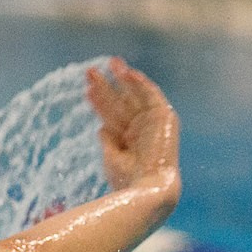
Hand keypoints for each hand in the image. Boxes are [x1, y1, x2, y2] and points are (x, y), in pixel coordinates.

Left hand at [86, 57, 179, 190]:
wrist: (148, 189)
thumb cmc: (127, 180)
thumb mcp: (112, 157)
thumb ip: (109, 140)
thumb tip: (101, 127)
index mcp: (128, 140)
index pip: (111, 115)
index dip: (99, 102)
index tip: (86, 90)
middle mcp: (141, 129)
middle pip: (120, 103)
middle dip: (106, 87)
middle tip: (89, 72)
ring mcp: (153, 123)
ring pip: (135, 96)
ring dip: (123, 79)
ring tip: (110, 63)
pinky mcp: (165, 118)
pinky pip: (152, 96)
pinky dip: (141, 84)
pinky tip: (128, 73)